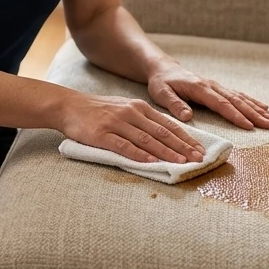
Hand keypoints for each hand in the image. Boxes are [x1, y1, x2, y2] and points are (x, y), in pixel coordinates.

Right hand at [57, 93, 206, 163]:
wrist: (69, 106)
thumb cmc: (98, 111)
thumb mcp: (124, 110)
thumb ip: (143, 121)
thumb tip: (165, 138)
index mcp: (139, 107)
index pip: (168, 124)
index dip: (186, 138)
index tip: (200, 150)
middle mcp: (131, 113)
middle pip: (162, 132)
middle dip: (182, 147)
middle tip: (198, 159)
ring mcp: (116, 123)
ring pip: (147, 139)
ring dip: (166, 152)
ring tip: (181, 162)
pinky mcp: (102, 134)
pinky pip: (124, 145)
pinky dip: (139, 154)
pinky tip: (151, 161)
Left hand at [147, 64, 268, 130]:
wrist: (163, 68)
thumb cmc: (161, 83)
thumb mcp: (161, 94)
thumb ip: (174, 105)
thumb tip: (188, 117)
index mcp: (199, 88)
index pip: (220, 104)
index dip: (235, 115)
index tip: (249, 126)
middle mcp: (212, 86)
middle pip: (236, 101)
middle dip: (253, 114)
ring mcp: (216, 86)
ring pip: (240, 98)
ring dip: (256, 108)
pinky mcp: (218, 88)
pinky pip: (238, 95)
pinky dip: (251, 101)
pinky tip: (263, 108)